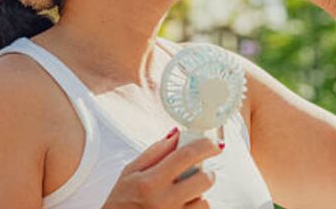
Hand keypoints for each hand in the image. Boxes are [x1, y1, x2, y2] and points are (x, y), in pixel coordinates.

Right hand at [102, 129, 222, 208]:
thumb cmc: (121, 201)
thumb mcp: (130, 172)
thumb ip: (156, 151)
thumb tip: (178, 134)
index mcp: (150, 182)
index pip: (186, 156)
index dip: (205, 146)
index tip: (214, 144)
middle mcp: (164, 201)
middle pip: (203, 180)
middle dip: (206, 172)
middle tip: (197, 172)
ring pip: (204, 200)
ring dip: (199, 193)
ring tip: (184, 193)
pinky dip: (195, 207)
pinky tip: (181, 205)